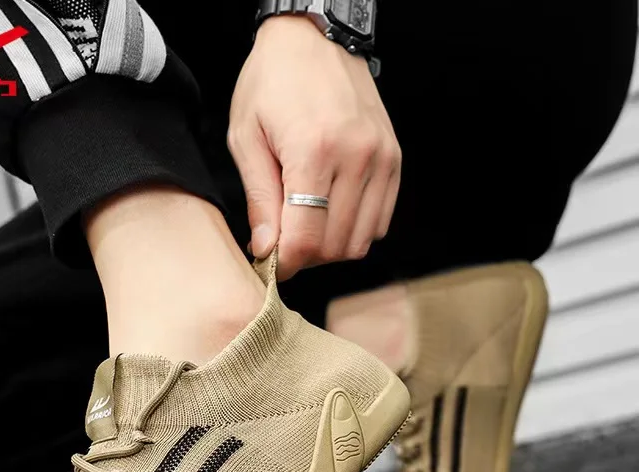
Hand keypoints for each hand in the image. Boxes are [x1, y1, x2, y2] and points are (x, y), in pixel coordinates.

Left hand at [228, 16, 400, 279]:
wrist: (312, 38)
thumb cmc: (271, 83)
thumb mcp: (246, 138)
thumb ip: (259, 199)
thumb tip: (266, 250)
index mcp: (314, 151)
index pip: (307, 239)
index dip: (287, 263)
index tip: (272, 263)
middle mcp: (356, 157)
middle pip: (335, 246)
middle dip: (307, 257)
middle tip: (286, 242)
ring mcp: (381, 158)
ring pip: (360, 240)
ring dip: (331, 247)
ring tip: (307, 227)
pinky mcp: (393, 160)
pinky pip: (379, 221)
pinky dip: (355, 230)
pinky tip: (331, 214)